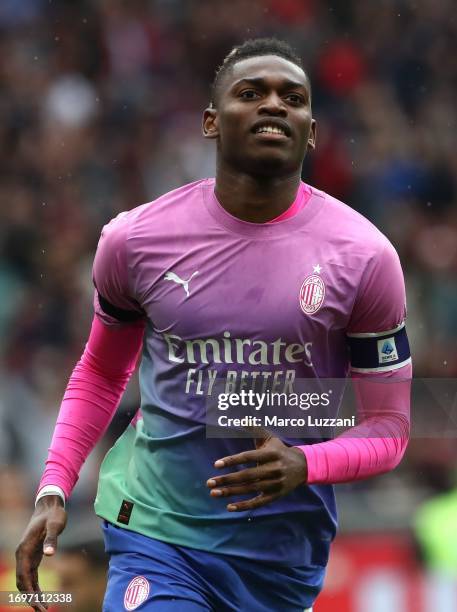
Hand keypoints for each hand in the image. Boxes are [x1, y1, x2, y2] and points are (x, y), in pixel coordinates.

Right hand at [16, 495, 66, 610]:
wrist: (50, 505)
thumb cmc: (53, 515)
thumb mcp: (55, 524)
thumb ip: (52, 539)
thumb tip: (49, 554)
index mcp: (24, 549)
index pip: (24, 576)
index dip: (30, 592)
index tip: (39, 604)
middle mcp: (22, 554)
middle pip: (22, 582)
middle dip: (31, 598)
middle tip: (43, 610)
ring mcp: (26, 555)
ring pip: (26, 581)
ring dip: (33, 595)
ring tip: (44, 608)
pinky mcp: (33, 555)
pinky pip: (31, 575)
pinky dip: (35, 587)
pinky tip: (43, 596)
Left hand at [206, 437, 306, 511]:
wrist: (303, 467)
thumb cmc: (280, 450)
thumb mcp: (270, 438)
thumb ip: (255, 429)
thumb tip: (242, 419)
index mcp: (271, 454)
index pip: (249, 457)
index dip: (232, 460)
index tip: (216, 464)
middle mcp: (274, 469)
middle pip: (247, 475)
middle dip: (227, 479)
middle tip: (209, 482)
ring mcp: (275, 484)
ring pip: (250, 489)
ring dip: (231, 492)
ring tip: (214, 493)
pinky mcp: (276, 495)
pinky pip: (258, 503)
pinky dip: (244, 506)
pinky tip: (229, 507)